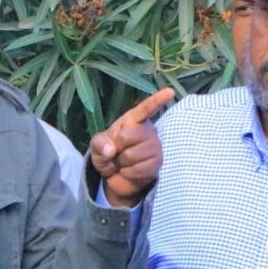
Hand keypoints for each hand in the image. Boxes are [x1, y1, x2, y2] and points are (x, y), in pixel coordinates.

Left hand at [89, 88, 174, 206]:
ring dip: (121, 163)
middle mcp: (148, 130)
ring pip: (132, 155)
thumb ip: (100, 144)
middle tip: (117, 152)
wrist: (116, 176)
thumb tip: (110, 150)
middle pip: (128, 136)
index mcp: (133, 120)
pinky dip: (127, 173)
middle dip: (116, 148)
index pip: (145, 109)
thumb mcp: (97, 146)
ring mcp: (155, 147)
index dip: (157, 100)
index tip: (170, 92)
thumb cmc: (108, 154)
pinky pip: (138, 169)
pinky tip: (128, 171)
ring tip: (123, 162)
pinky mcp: (157, 163)